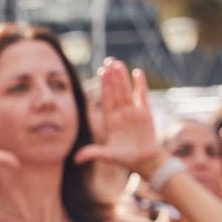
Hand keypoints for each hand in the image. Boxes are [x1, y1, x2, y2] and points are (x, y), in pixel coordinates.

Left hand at [74, 59, 161, 176]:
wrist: (145, 161)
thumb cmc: (125, 159)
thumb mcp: (107, 156)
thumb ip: (93, 153)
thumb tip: (75, 160)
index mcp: (110, 120)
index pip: (105, 99)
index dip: (103, 85)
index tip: (100, 71)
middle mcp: (120, 113)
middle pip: (115, 91)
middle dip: (111, 76)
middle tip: (108, 60)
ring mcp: (133, 112)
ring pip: (126, 90)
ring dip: (122, 77)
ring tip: (118, 63)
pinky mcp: (145, 114)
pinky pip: (142, 96)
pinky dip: (140, 85)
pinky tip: (137, 72)